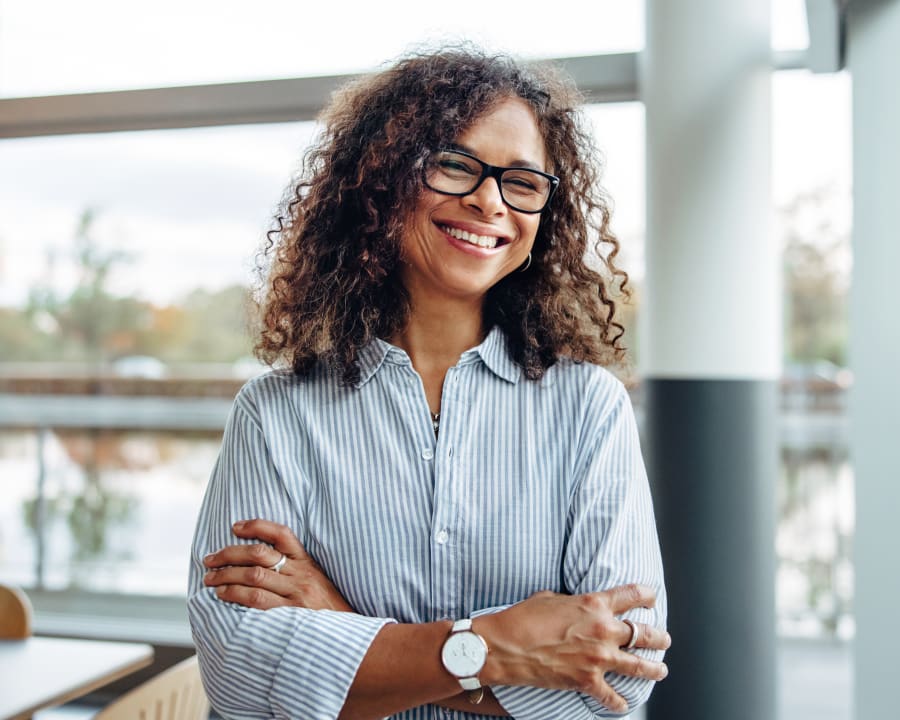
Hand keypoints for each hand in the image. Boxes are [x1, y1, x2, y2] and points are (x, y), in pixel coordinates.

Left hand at [203, 519, 353, 611]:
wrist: (349, 635)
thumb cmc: (328, 609)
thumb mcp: (317, 580)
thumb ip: (295, 569)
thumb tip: (259, 561)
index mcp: (307, 562)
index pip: (281, 533)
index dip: (256, 526)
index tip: (235, 527)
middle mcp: (301, 574)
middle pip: (259, 554)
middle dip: (229, 554)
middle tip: (210, 560)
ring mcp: (296, 594)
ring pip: (254, 576)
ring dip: (227, 575)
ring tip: (211, 579)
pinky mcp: (290, 615)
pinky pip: (257, 600)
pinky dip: (236, 595)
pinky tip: (223, 594)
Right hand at [475, 584, 670, 713]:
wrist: (505, 646)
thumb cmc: (522, 618)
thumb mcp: (550, 598)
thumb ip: (573, 602)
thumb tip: (578, 608)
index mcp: (594, 604)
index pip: (633, 595)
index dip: (648, 596)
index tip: (652, 599)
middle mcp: (603, 629)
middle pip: (645, 633)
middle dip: (659, 636)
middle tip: (664, 638)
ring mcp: (598, 658)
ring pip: (640, 665)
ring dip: (654, 668)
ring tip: (661, 669)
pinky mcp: (587, 681)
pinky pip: (612, 697)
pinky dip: (619, 702)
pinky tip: (622, 704)